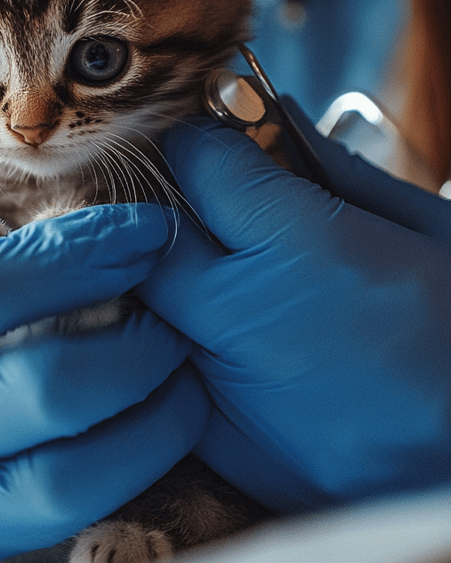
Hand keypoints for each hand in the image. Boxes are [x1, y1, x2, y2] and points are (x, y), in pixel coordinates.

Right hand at [0, 168, 210, 562]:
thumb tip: (111, 217)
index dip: (85, 254)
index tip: (148, 230)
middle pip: (41, 393)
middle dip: (137, 347)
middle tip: (172, 312)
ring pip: (59, 480)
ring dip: (147, 423)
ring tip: (172, 373)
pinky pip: (51, 519)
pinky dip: (115, 469)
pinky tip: (137, 424)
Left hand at [139, 107, 450, 511]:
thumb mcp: (430, 231)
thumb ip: (342, 174)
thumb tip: (278, 124)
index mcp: (307, 253)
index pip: (201, 166)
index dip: (202, 146)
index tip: (211, 147)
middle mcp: (247, 322)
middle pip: (152, 242)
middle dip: (171, 218)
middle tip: (211, 219)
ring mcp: (230, 394)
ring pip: (153, 312)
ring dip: (178, 288)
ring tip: (236, 290)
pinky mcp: (228, 451)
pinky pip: (174, 378)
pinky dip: (194, 355)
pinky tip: (248, 353)